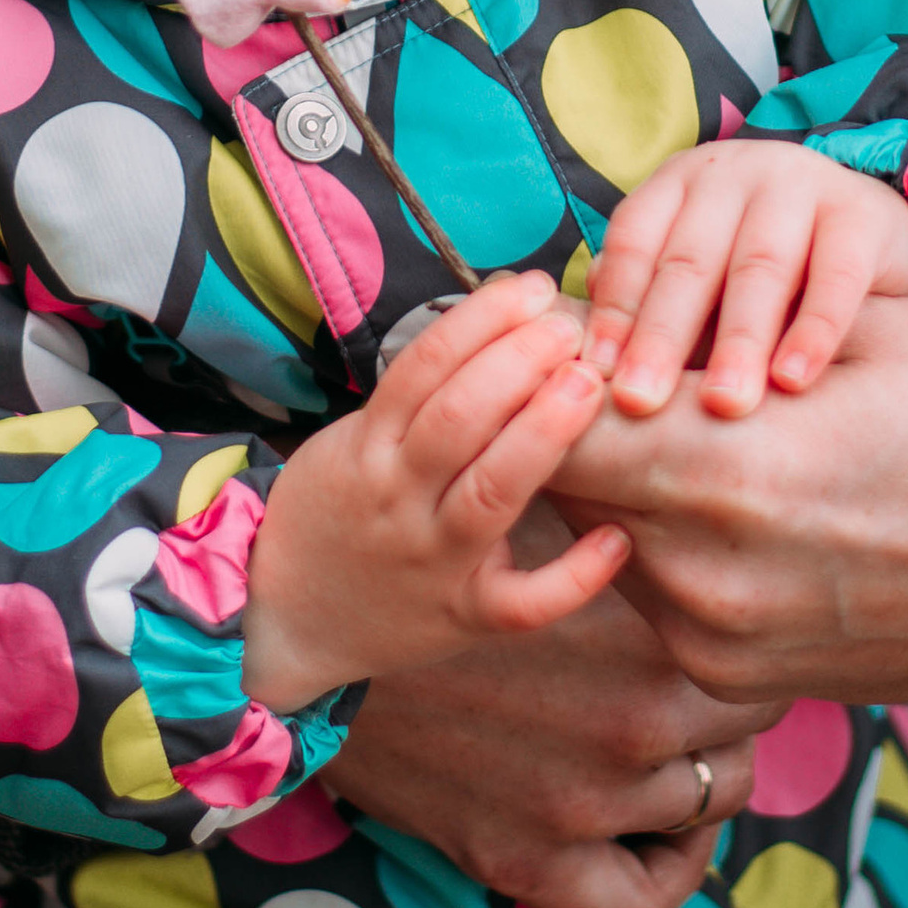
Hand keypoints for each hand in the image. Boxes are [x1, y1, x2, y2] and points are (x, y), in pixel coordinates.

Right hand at [246, 276, 628, 708]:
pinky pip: (524, 603)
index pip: (423, 367)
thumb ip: (415, 399)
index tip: (531, 289)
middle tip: (569, 329)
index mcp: (370, 449)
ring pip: (490, 495)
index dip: (481, 321)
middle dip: (518, 363)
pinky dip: (575, 575)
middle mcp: (399, 501)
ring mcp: (435, 562)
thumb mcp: (353, 444)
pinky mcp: (466, 617)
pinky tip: (616, 536)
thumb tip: (502, 324)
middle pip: (457, 419)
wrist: (291, 619)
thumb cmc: (342, 512)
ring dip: (544, 434)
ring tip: (589, 384)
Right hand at [328, 558, 789, 907]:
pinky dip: (668, 872)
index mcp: (647, 638)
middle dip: (731, 708)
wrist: (331, 625)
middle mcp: (632, 728)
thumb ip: (636, 517)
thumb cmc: (455, 556)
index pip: (756, 654)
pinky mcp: (528, 859)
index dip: (746, 639)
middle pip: (747, 731)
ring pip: (712, 803)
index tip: (726, 631)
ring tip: (675, 743)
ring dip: (703, 774)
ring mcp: (585, 804)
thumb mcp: (551, 518)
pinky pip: (640, 902)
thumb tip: (713, 483)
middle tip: (697, 684)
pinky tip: (659, 832)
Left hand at [554, 292, 907, 714]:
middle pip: (569, 488)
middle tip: (610, 367)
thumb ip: (707, 346)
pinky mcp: (750, 682)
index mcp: (725, 472)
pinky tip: (739, 502)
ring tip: (690, 432)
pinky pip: (665, 599)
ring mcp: (725, 643)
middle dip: (580, 424)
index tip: (562, 328)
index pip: (558, 417)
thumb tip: (596, 334)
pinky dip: (673, 547)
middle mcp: (707, 576)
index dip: (551, 363)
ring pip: (612, 545)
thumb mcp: (845, 341)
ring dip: (625, 490)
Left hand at [584, 141, 907, 417]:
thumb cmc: (757, 271)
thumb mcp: (700, 277)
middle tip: (641, 402)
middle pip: (690, 259)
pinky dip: (814, 330)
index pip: (634, 243)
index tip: (595, 376)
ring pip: (759, 266)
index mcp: (678, 185)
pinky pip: (835, 275)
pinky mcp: (860, 212)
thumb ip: (647, 306)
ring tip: (723, 405)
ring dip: (738, 340)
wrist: (868, 231)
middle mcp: (733, 174)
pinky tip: (793, 381)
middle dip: (662, 335)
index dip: (613, 310)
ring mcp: (799, 184)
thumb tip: (585, 363)